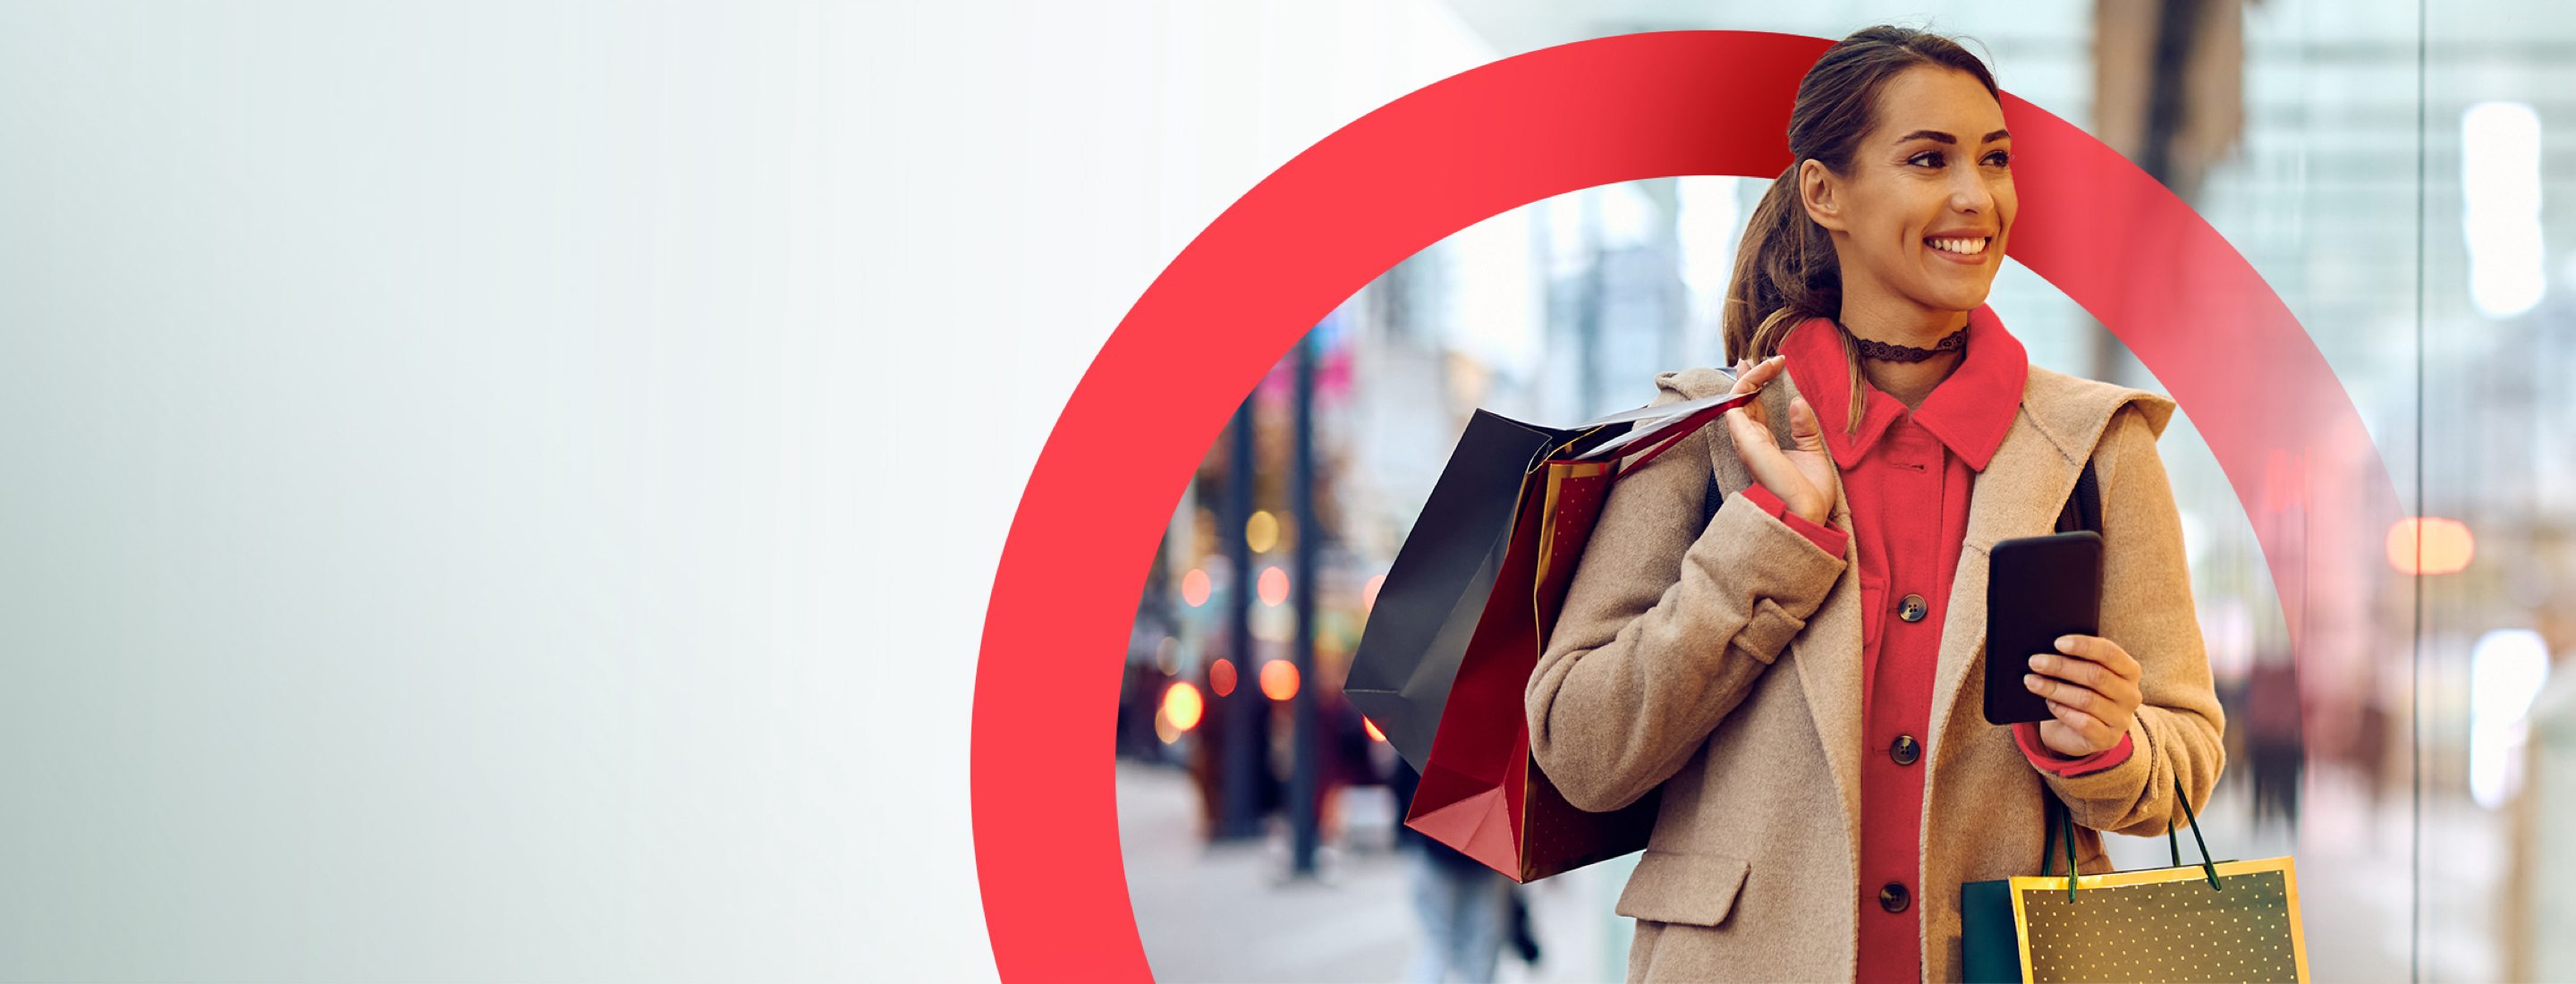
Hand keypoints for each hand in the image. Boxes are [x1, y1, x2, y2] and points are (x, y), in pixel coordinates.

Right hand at [1722, 355, 1837, 524]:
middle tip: (1764, 358)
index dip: (1762, 386)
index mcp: (1767, 445)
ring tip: (1769, 360)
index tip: (1776, 366)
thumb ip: (1805, 427)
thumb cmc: (1810, 493)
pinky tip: (1760, 371)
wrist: (1807, 513)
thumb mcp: (1814, 452)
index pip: (1756, 409)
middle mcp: (1753, 441)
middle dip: (1751, 376)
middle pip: (1744, 401)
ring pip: (1737, 398)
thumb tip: (1797, 401)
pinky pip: (1736, 403)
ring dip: (1751, 375)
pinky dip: (1746, 384)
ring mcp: (1747, 440)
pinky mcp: (1746, 439)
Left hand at [2024, 635, 2141, 757]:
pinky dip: (2062, 711)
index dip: (2084, 645)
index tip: (2057, 642)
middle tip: (2034, 661)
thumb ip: (2077, 660)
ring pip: (2086, 699)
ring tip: (2032, 681)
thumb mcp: (2083, 674)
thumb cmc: (2080, 692)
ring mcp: (2122, 719)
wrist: (2078, 732)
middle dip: (2061, 666)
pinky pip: (2084, 723)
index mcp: (2130, 671)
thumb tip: (2049, 649)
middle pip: (2096, 675)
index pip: (2110, 653)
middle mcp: (2131, 695)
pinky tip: (2049, 703)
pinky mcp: (2108, 739)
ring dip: (2055, 689)